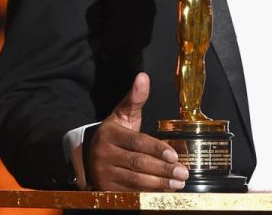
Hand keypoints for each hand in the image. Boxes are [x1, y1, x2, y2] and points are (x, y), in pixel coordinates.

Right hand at [86, 72, 188, 190]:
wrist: (88, 153)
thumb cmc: (114, 132)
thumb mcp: (123, 113)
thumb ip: (136, 97)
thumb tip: (143, 76)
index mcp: (111, 135)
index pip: (137, 143)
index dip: (157, 149)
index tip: (175, 155)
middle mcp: (105, 155)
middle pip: (138, 164)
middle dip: (163, 169)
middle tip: (183, 172)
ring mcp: (104, 174)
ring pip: (134, 181)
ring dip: (158, 183)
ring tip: (178, 183)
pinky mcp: (105, 189)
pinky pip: (129, 193)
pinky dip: (148, 193)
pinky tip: (164, 192)